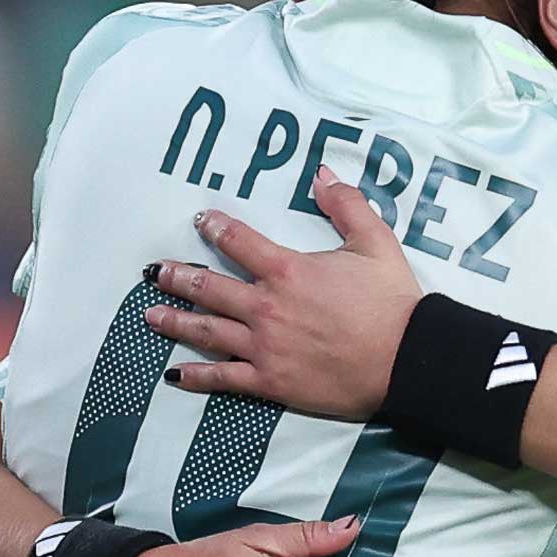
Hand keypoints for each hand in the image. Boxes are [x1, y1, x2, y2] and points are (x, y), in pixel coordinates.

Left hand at [144, 165, 422, 417]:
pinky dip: (196, 376)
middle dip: (178, 277)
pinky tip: (175, 374)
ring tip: (150, 314)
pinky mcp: (271, 381)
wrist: (405, 359)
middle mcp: (266, 307)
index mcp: (287, 270)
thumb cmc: (392, 301)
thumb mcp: (375, 241)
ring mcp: (264, 346)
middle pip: (209, 287)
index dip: (215, 227)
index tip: (201, 219)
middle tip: (154, 272)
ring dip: (175, 320)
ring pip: (207, 330)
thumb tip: (321, 176)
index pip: (238, 242)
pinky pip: (224, 378)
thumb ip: (345, 205)